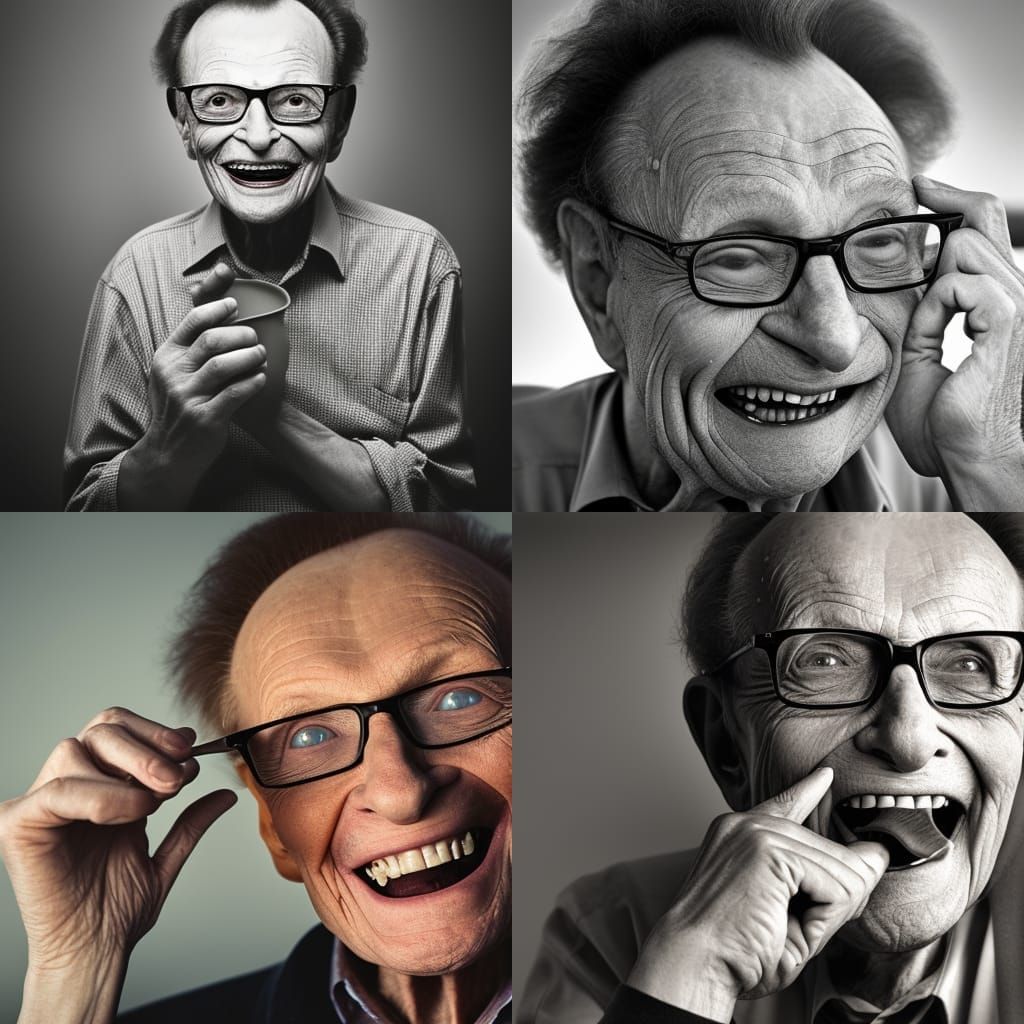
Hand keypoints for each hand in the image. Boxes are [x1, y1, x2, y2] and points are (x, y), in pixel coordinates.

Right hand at [0, 707, 235, 973]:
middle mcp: (67, 786)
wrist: (95, 951)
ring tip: (152, 803)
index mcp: (99, 785)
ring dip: (128, 769)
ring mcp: (40, 803)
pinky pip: (57, 789)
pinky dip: (103, 795)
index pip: (118, 727)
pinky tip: (131, 813)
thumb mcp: (166, 857)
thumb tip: (226, 794)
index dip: (156, 732)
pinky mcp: (18, 825)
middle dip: (149, 746)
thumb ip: (190, 822)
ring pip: (76, 748)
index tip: (191, 751)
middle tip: (177, 778)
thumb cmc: (118, 910)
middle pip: (101, 729)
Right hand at [138, 262, 266, 485]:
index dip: (217, 308)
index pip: (192, 321)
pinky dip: (253, 382)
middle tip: (255, 339)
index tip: (235, 306)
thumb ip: (189, 351)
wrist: (169, 453)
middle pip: (213, 340)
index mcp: (166, 357)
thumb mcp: (171, 375)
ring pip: (225, 364)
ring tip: (261, 356)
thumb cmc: (178, 409)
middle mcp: (174, 374)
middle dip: (241, 334)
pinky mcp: (206, 418)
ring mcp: (189, 397)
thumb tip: (219, 320)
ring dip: (250, 356)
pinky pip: (236, 393)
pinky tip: (261, 378)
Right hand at [626, 767, 887, 1021]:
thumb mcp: (789, 915)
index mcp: (740, 836)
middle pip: (834, 855)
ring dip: (830, 914)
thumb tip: (876, 856)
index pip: (785, 806)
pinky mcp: (768, 849)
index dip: (808, 791)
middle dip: (838, 900)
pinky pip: (835, 885)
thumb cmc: (735, 951)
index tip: (824, 777)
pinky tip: (792, 925)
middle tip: (798, 930)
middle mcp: (748, 824)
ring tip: (785, 930)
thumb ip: (828, 886)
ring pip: (842, 873)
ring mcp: (758, 832)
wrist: (695, 962)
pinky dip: (828, 916)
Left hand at [886, 177, 1023, 490]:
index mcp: (1002, 303)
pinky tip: (935, 335)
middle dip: (942, 212)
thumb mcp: (921, 357)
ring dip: (931, 281)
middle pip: (982, 221)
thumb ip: (922, 317)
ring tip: (925, 323)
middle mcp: (1019, 297)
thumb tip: (909, 282)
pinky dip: (936, 306)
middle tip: (908, 208)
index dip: (954, 201)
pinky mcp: (1010, 322)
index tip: (920, 186)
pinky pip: (959, 285)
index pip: (986, 231)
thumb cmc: (947, 424)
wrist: (969, 460)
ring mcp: (1020, 306)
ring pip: (966, 248)